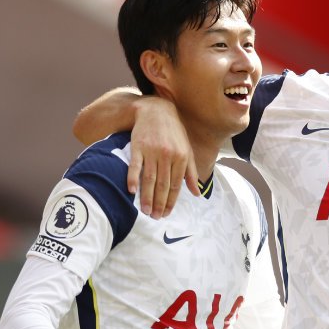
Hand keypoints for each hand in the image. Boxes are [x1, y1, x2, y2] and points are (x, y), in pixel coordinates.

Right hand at [128, 97, 199, 218]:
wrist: (156, 110)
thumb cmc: (174, 133)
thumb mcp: (187, 150)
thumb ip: (191, 173)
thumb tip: (196, 194)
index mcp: (181, 158)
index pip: (176, 186)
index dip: (171, 201)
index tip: (166, 213)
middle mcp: (168, 156)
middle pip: (163, 185)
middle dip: (159, 203)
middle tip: (155, 217)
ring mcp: (152, 151)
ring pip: (150, 179)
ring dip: (147, 197)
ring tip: (145, 211)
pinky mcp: (138, 146)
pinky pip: (135, 166)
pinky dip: (133, 178)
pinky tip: (131, 191)